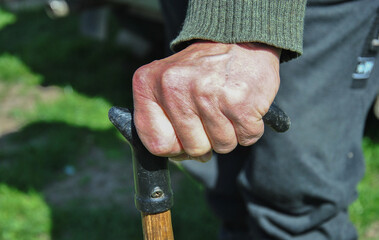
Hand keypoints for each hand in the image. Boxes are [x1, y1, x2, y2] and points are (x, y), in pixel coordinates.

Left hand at [133, 41, 280, 160]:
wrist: (239, 39)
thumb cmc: (202, 69)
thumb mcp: (167, 82)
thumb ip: (161, 117)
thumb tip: (176, 155)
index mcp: (148, 84)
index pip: (156, 144)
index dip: (175, 148)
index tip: (185, 138)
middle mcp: (174, 88)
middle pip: (192, 148)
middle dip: (206, 140)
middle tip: (211, 114)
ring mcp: (207, 95)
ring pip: (221, 146)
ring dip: (228, 133)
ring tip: (226, 106)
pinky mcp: (239, 102)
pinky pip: (246, 138)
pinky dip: (248, 128)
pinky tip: (242, 106)